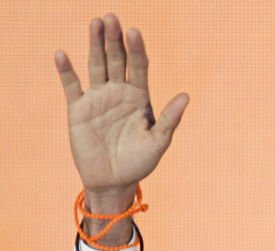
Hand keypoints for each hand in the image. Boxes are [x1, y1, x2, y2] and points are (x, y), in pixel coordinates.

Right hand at [55, 15, 188, 217]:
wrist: (114, 181)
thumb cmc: (140, 162)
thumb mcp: (158, 142)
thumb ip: (170, 119)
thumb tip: (185, 96)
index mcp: (140, 98)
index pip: (139, 66)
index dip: (137, 49)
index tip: (135, 32)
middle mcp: (118, 92)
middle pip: (117, 60)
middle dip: (114, 39)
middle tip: (112, 18)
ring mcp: (98, 98)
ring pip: (96, 66)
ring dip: (95, 45)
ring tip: (95, 24)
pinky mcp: (79, 109)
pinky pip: (72, 86)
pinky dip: (66, 71)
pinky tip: (62, 55)